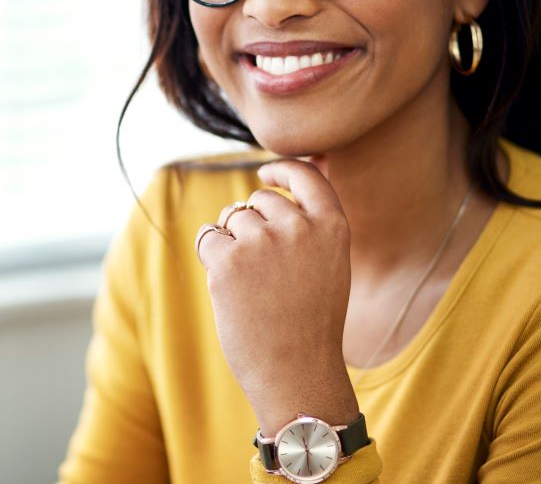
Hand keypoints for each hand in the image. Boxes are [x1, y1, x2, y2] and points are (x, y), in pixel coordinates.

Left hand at [195, 159, 358, 434]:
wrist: (296, 372)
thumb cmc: (310, 324)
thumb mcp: (329, 267)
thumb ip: (308, 229)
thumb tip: (264, 195)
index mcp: (332, 226)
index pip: (306, 175)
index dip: (282, 169)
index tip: (266, 172)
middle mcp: (298, 226)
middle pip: (259, 200)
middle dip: (252, 222)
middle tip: (262, 270)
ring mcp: (262, 241)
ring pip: (232, 218)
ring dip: (231, 241)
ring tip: (251, 284)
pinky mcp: (228, 259)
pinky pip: (208, 237)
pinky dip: (211, 257)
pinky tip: (229, 286)